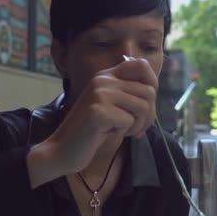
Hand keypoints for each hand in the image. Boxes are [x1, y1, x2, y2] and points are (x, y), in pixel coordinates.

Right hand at [26, 57, 157, 187]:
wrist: (63, 150)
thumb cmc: (92, 132)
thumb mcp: (112, 107)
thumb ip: (129, 95)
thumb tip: (153, 90)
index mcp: (106, 76)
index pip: (142, 65)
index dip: (152, 84)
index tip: (146, 106)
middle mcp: (103, 79)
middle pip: (148, 92)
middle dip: (148, 116)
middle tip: (135, 129)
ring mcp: (99, 94)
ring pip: (142, 107)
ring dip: (137, 126)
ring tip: (121, 132)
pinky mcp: (98, 111)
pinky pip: (129, 121)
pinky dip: (123, 133)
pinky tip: (106, 134)